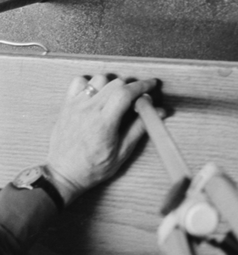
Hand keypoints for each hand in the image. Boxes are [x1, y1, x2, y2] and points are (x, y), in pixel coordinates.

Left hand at [43, 74, 160, 205]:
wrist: (62, 175)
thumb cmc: (92, 168)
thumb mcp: (121, 154)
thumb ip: (139, 129)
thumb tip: (158, 112)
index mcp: (104, 123)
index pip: (126, 93)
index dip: (142, 85)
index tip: (152, 85)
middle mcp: (89, 111)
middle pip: (116, 83)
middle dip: (131, 87)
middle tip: (135, 99)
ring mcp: (75, 106)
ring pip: (99, 79)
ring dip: (111, 84)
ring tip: (115, 98)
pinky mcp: (66, 106)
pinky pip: (78, 82)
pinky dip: (90, 84)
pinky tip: (96, 95)